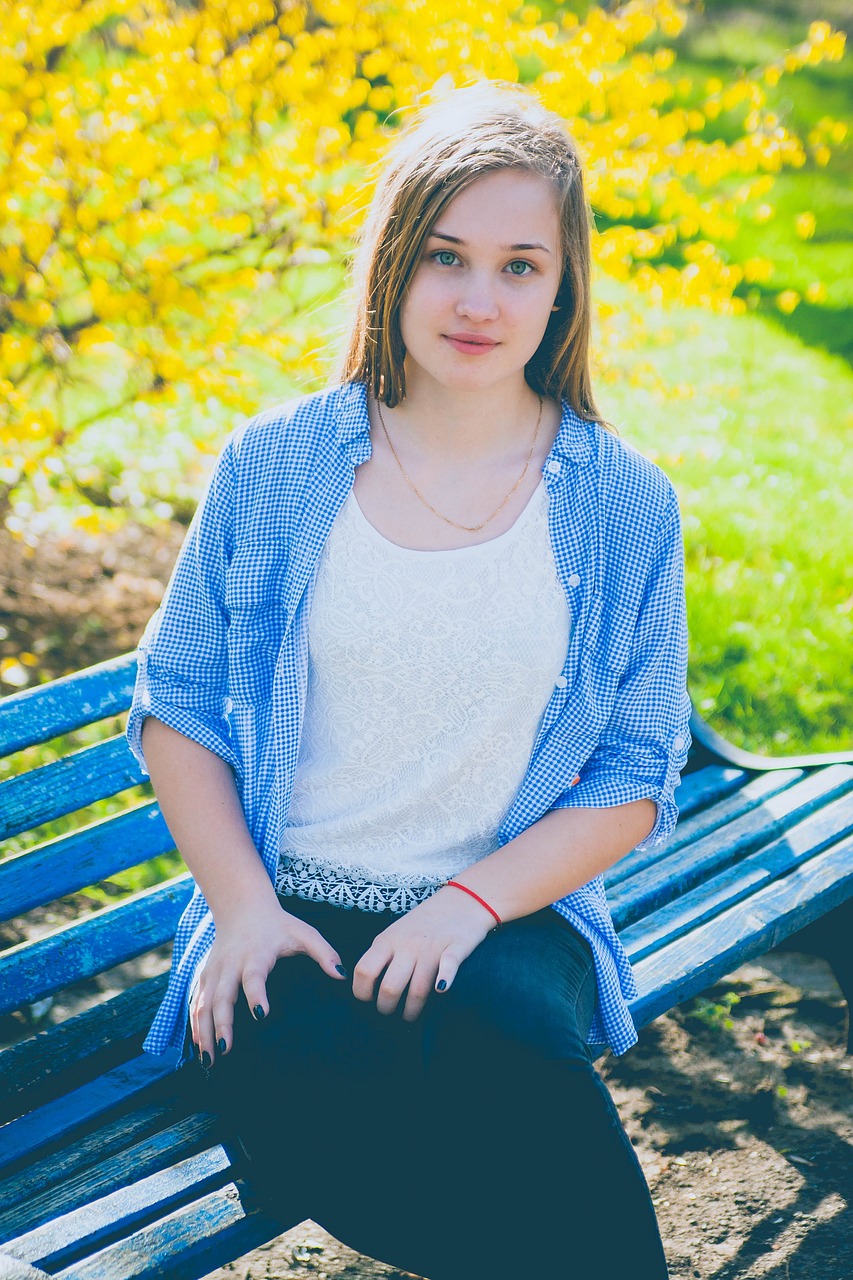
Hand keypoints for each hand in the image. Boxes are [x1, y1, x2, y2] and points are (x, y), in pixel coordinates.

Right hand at [190, 896, 345, 1063]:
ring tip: (210, 1060)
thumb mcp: (304, 933)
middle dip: (222, 1024)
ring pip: (204, 1003)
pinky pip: (196, 1003)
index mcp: (256, 954)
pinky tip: (199, 1047)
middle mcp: (231, 964)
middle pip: (223, 996)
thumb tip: (342, 976)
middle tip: (227, 1050)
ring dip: (204, 1031)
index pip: (254, 976)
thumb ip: (324, 953)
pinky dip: (195, 1026)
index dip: (256, 995)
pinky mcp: (204, 976)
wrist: (242, 907)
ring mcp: (214, 971)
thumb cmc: (278, 925)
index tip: (262, 1015)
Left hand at [351, 885, 494, 1021]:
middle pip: (389, 988)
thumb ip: (380, 955)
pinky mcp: (457, 947)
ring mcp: (432, 947)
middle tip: (391, 1013)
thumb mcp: (394, 933)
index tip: (369, 1001)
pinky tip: (442, 990)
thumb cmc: (424, 923)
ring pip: (417, 990)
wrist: (462, 899)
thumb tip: (364, 987)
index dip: (362, 993)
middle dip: (387, 1009)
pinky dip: (445, 980)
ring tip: (411, 1016)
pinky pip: (449, 965)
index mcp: (387, 940)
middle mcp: (407, 945)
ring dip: (412, 1011)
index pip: (364, 971)